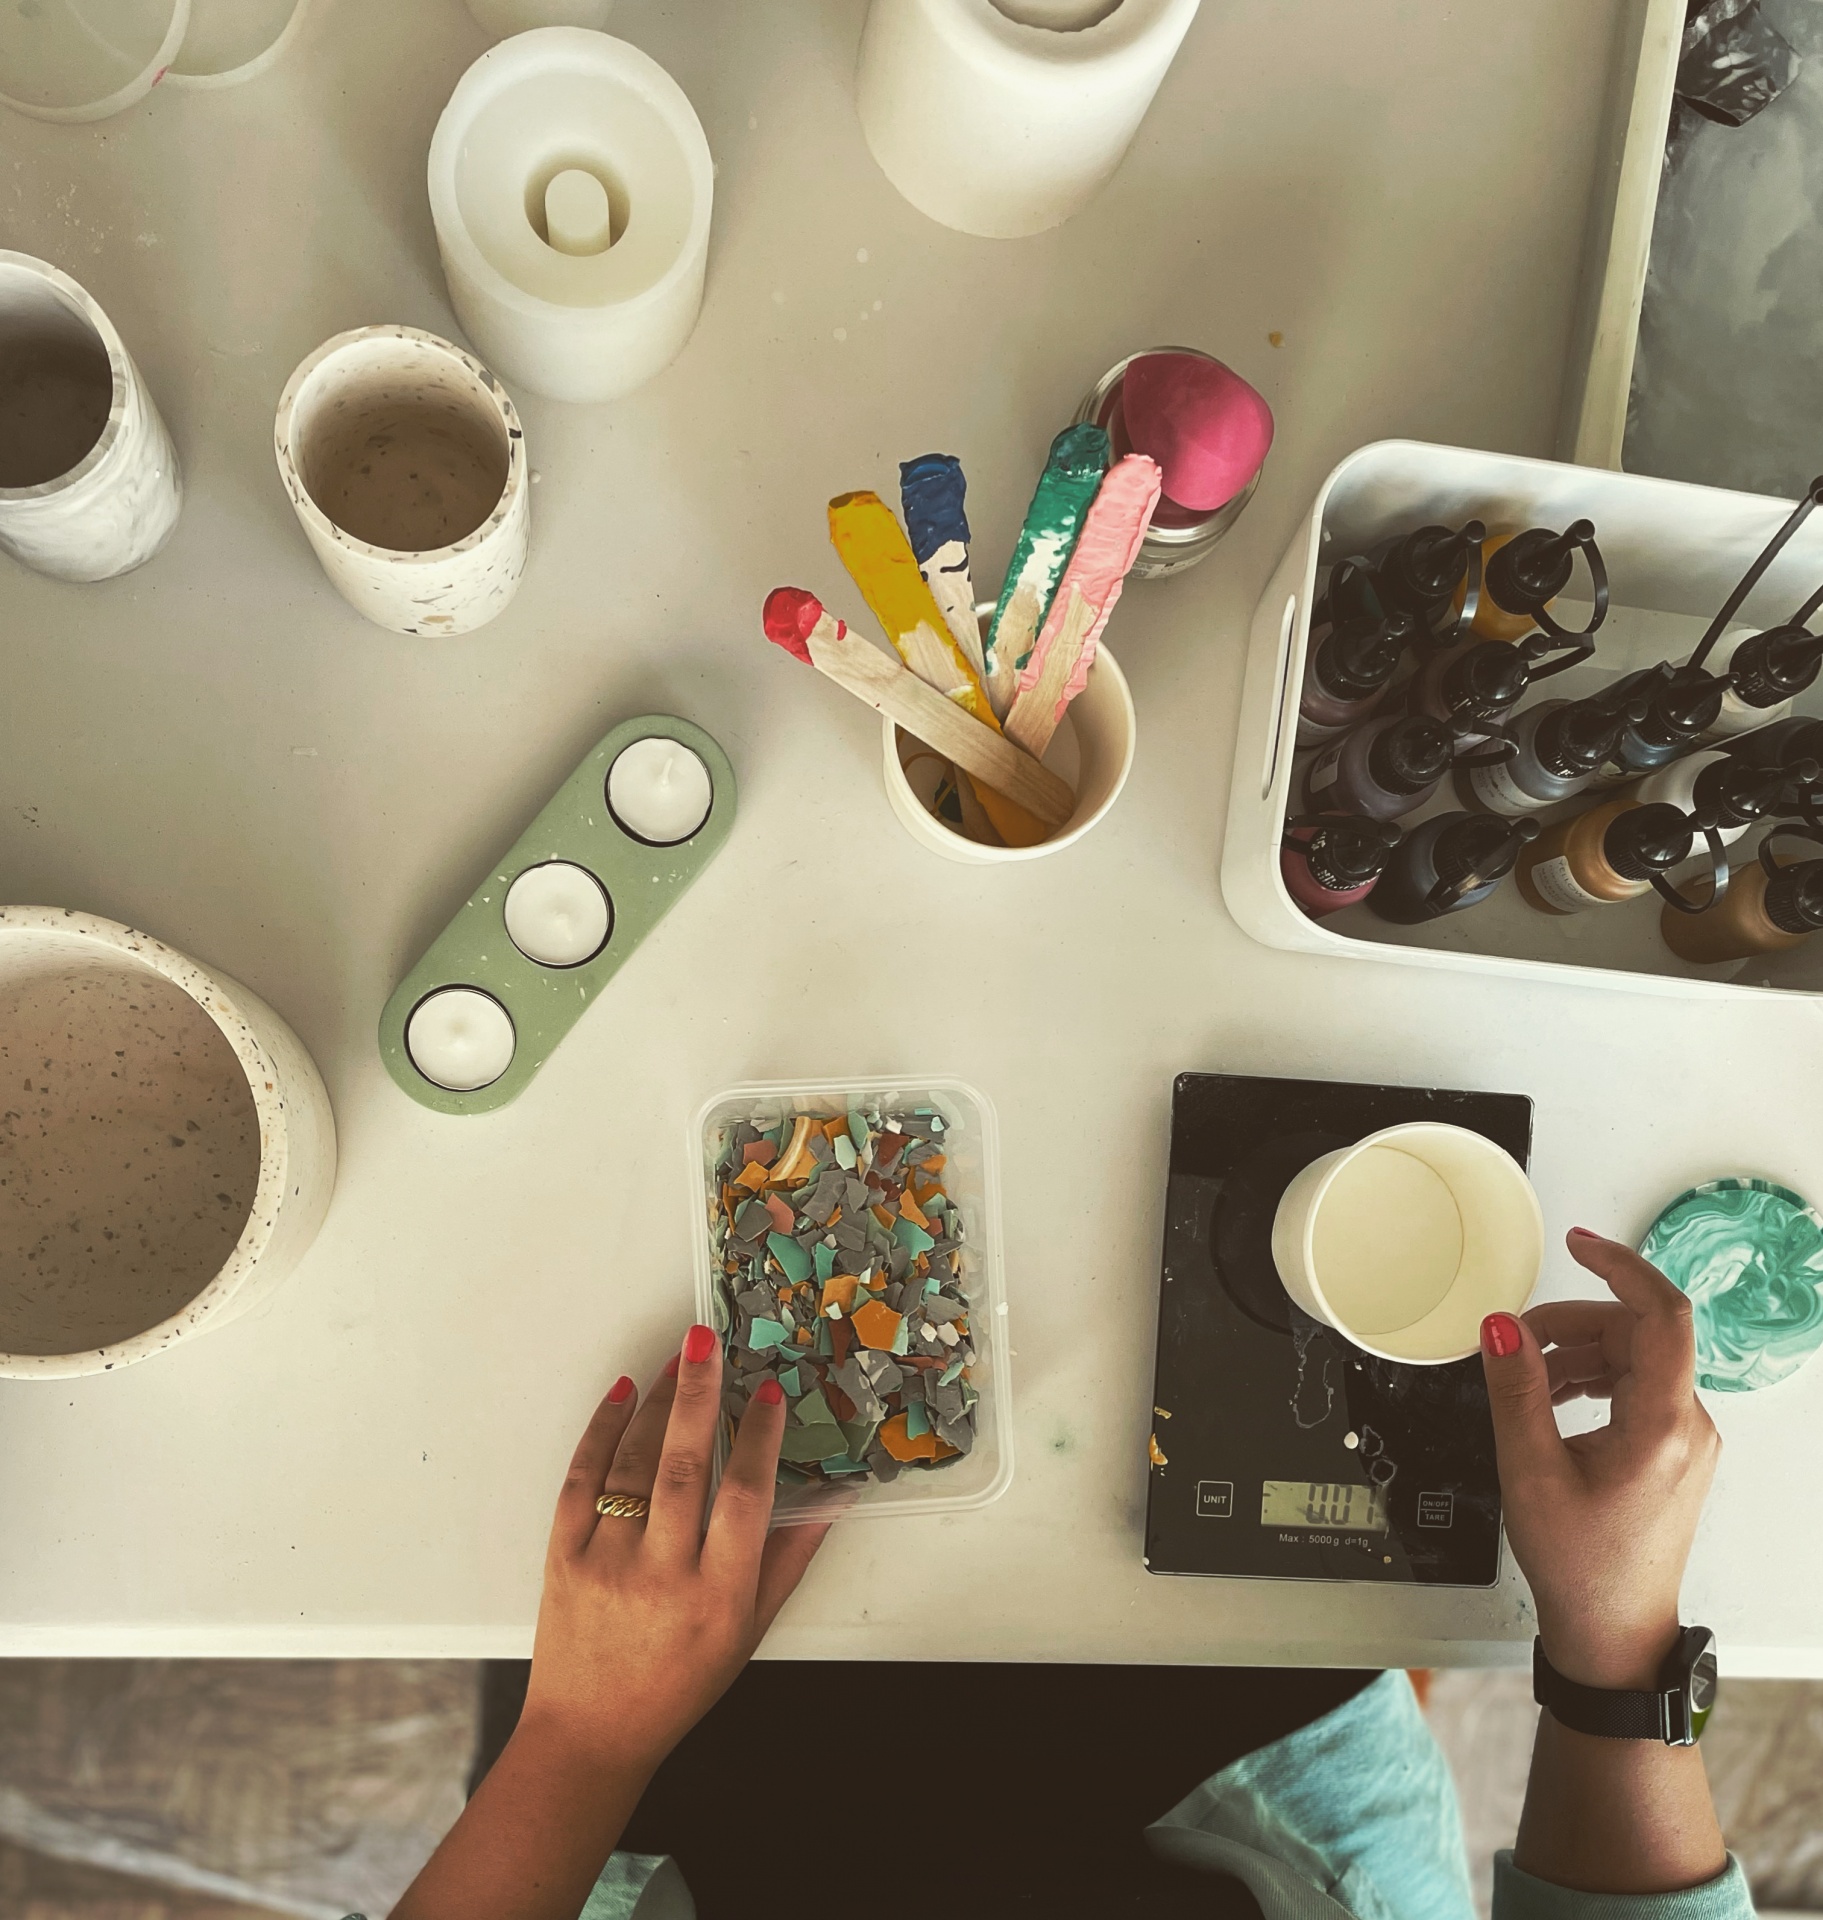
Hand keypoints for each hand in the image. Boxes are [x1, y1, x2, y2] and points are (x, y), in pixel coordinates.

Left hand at [518, 1324, 829, 1781]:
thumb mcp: (748, 1632)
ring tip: (678, 1360)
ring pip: (633, 1466)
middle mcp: (661, 1576)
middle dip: (697, 1396)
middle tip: (706, 1340)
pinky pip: (581, 1480)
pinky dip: (601, 1432)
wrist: (591, 1731)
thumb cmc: (678, 1683)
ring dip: (656, 1404)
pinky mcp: (562, 1557)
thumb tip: (829, 1500)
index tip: (769, 1392)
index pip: (745, 1500)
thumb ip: (787, 1561)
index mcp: (716, 1596)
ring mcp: (606, 1564)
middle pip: (683, 1468)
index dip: (760, 1440)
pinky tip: (621, 1395)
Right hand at [1480, 1229, 1719, 1690]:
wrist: (1613, 1634)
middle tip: (1515, 1338)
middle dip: (1574, 1322)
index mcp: (1662, 1427)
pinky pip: (1636, 1389)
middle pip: (1638, 1334)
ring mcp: (1684, 1441)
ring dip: (1577, 1353)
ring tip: (1525, 1379)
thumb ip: (1515, 1389)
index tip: (1579, 1244)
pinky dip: (1590, 1380)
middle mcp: (1687, 1427)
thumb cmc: (1580, 1567)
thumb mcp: (1529, 1471)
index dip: (1622, 1267)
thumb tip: (1501, 1325)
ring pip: (1635, 1359)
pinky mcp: (1671, 1453)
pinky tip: (1550, 1402)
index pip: (1662, 1316)